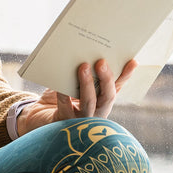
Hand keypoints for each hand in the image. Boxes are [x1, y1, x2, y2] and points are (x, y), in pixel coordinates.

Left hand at [19, 57, 136, 131]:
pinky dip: (63, 95)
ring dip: (87, 85)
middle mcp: (96, 113)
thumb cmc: (61, 97)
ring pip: (89, 103)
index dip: (126, 76)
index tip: (132, 61)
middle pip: (107, 98)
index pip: (117, 87)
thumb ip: (85, 72)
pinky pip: (65, 106)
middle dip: (106, 79)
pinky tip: (61, 85)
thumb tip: (90, 51)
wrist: (39, 116)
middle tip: (101, 62)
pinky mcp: (63, 121)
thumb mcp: (75, 83)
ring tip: (83, 67)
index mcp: (102, 101)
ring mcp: (81, 120)